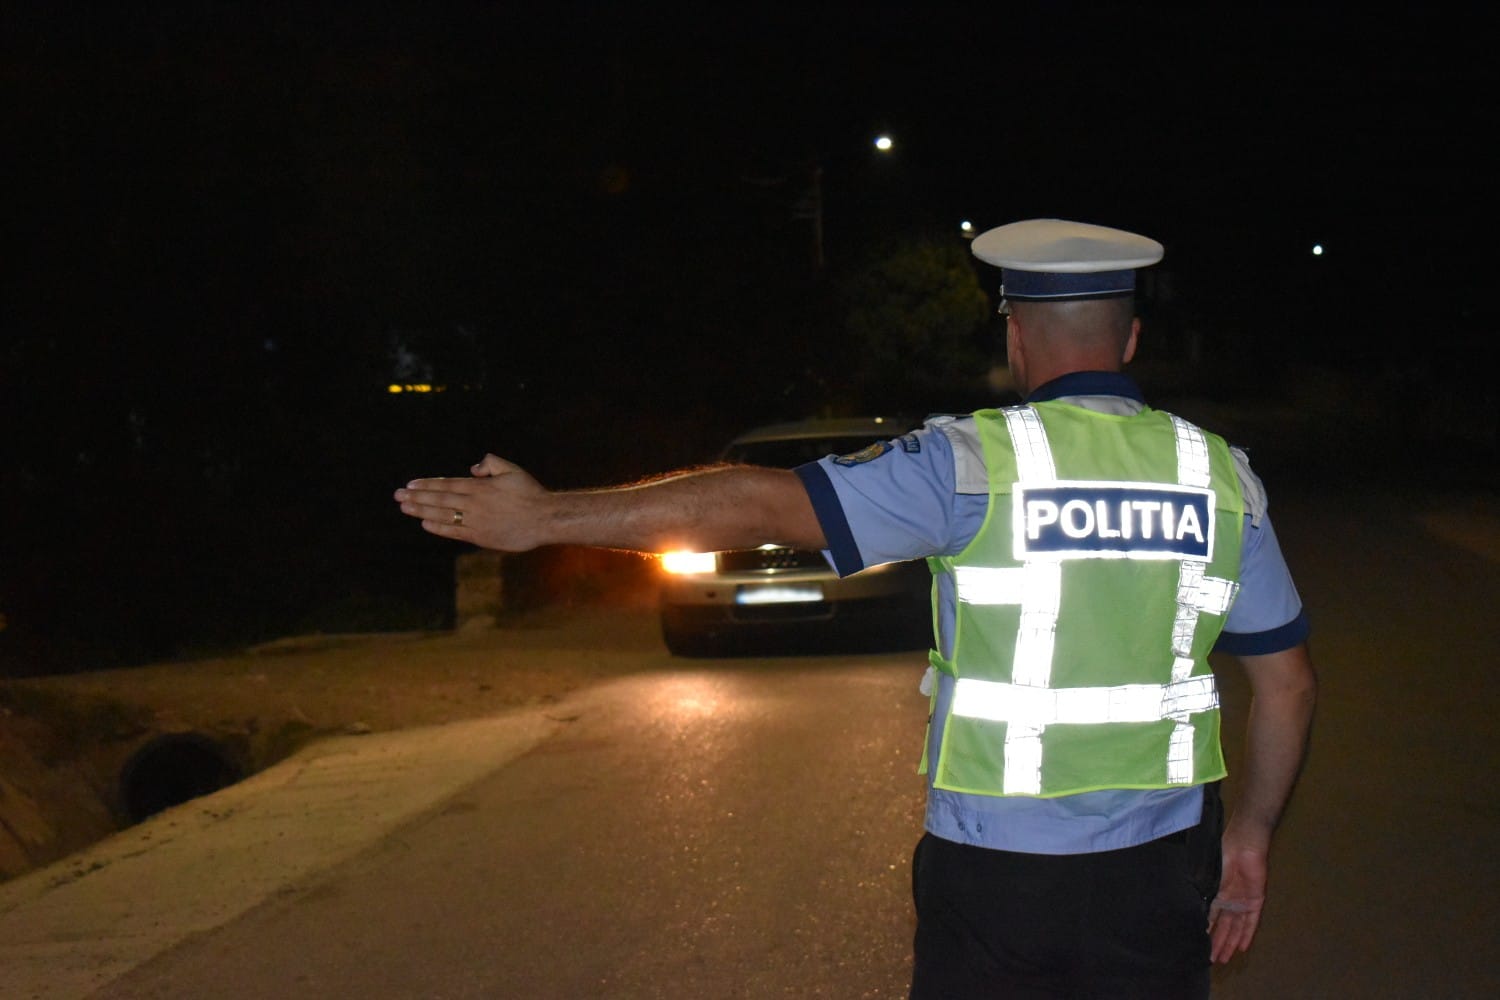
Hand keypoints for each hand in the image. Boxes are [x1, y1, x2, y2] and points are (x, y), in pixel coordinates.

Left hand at [393, 454, 549, 550]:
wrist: (544, 519)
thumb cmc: (530, 492)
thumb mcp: (512, 469)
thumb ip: (490, 463)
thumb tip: (472, 469)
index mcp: (480, 487)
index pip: (446, 484)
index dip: (426, 485)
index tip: (410, 484)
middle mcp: (473, 503)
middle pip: (439, 498)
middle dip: (416, 496)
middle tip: (398, 495)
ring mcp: (475, 521)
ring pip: (442, 514)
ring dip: (421, 510)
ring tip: (404, 507)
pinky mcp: (480, 537)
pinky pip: (454, 531)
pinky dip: (438, 527)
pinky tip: (425, 523)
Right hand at [1208, 840, 1267, 962]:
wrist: (1244, 843)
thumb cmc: (1223, 853)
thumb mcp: (1209, 873)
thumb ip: (1204, 890)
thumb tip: (1191, 905)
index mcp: (1217, 892)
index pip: (1211, 917)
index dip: (1207, 931)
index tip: (1200, 945)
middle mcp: (1230, 900)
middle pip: (1224, 927)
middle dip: (1218, 943)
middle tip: (1212, 960)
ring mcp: (1243, 901)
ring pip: (1236, 928)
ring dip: (1230, 943)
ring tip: (1224, 959)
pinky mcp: (1256, 901)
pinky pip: (1251, 922)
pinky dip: (1247, 934)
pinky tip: (1243, 948)